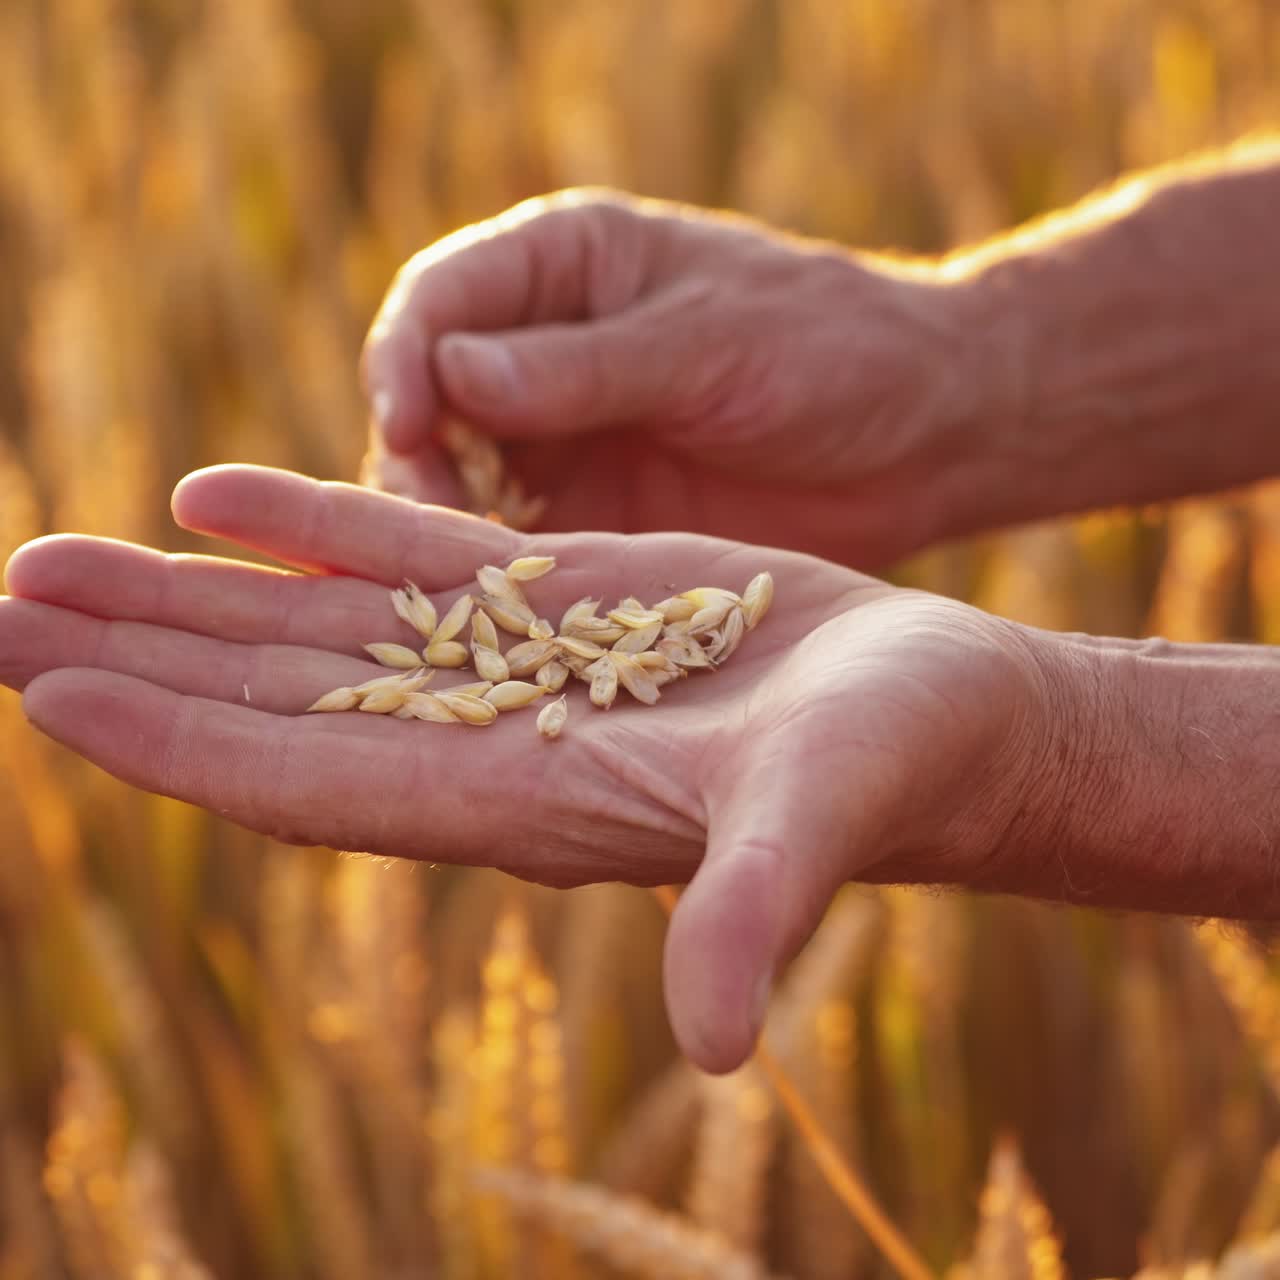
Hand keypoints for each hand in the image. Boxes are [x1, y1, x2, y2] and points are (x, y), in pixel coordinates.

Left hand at [1, 466, 1052, 1069]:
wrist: (937, 711)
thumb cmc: (899, 765)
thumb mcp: (826, 822)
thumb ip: (757, 909)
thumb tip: (717, 1039)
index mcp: (526, 802)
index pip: (315, 782)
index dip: (182, 745)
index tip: (46, 693)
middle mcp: (489, 740)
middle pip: (273, 705)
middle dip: (133, 661)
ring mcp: (511, 663)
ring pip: (312, 625)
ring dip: (187, 595)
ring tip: (52, 553)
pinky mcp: (557, 594)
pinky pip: (402, 555)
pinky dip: (307, 525)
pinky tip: (213, 494)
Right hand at [361, 191, 995, 567]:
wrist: (921, 434)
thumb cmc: (832, 349)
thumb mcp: (711, 343)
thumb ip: (585, 365)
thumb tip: (449, 372)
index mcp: (566, 267)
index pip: (442, 300)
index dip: (405, 359)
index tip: (407, 424)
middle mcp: (544, 351)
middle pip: (429, 401)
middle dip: (415, 460)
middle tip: (431, 528)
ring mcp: (563, 441)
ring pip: (459, 483)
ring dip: (444, 529)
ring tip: (455, 582)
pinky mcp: (592, 520)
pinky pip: (516, 547)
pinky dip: (497, 575)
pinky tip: (498, 612)